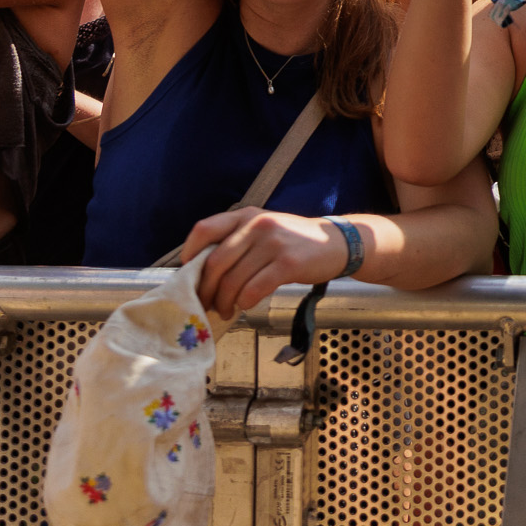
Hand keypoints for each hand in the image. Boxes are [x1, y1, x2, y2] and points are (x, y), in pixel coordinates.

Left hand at [181, 207, 351, 316]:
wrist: (336, 242)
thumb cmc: (293, 241)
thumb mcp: (264, 229)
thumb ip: (236, 241)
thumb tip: (202, 271)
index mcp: (246, 215)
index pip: (204, 229)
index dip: (189, 255)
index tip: (189, 275)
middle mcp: (257, 225)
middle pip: (215, 263)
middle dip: (205, 290)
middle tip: (205, 304)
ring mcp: (273, 243)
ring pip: (233, 280)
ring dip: (224, 302)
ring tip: (225, 310)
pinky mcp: (288, 264)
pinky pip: (254, 290)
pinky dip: (245, 302)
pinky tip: (247, 305)